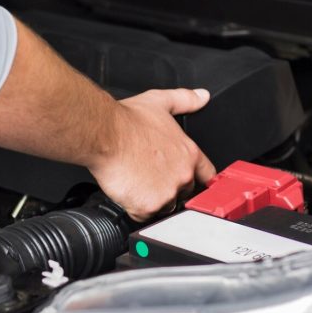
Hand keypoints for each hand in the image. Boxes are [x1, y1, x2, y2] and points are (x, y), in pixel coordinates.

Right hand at [90, 88, 215, 221]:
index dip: (198, 179)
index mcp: (188, 154)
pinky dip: (135, 208)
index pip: (207, 175)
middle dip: (169, 189)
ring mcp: (167, 193)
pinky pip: (144, 216)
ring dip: (152, 200)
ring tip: (136, 183)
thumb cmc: (126, 121)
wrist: (104, 135)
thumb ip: (185, 100)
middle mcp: (182, 175)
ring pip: (165, 207)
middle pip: (184, 194)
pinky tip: (127, 191)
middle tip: (149, 178)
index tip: (192, 182)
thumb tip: (201, 96)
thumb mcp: (160, 102)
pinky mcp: (148, 206)